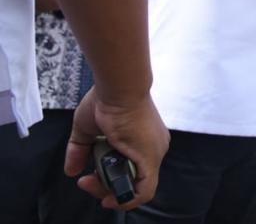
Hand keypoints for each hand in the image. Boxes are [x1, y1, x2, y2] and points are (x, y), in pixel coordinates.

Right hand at [66, 87, 168, 209]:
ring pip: (134, 187)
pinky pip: (144, 190)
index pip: (127, 168)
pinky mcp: (150, 158)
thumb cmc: (106, 100)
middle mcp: (151, 147)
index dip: (106, 178)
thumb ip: (79, 150)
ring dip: (108, 190)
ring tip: (90, 180)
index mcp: (141, 139)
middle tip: (86, 181)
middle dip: (103, 186)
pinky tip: (108, 198)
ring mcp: (153, 153)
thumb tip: (71, 170)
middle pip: (129, 180)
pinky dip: (126, 199)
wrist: (118, 88)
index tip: (88, 178)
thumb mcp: (87, 129)